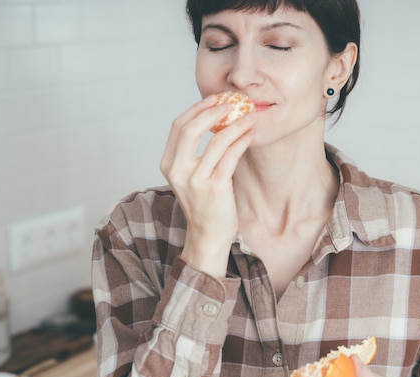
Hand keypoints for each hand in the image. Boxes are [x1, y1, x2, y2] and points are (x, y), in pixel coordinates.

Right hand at [160, 95, 256, 276]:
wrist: (208, 235)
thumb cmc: (204, 203)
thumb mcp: (191, 175)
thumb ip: (196, 151)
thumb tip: (215, 118)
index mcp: (169, 164)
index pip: (178, 126)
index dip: (196, 109)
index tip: (214, 99)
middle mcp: (178, 171)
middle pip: (190, 128)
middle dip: (212, 111)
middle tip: (232, 103)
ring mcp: (195, 179)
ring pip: (216, 140)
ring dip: (236, 124)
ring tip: (250, 116)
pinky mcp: (215, 187)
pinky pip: (231, 155)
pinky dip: (242, 140)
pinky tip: (251, 134)